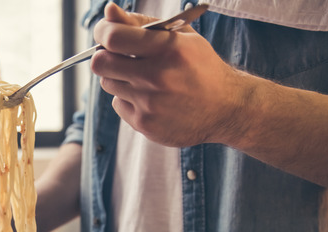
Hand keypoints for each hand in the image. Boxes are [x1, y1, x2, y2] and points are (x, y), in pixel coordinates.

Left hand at [91, 3, 251, 146]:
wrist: (226, 108)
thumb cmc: (201, 67)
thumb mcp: (180, 37)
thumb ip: (141, 23)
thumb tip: (108, 11)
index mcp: (168, 49)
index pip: (113, 38)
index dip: (102, 32)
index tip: (104, 32)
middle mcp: (157, 77)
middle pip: (101, 63)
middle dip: (104, 56)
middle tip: (117, 56)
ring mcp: (150, 103)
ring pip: (108, 84)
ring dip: (118, 78)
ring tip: (143, 78)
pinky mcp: (145, 124)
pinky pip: (118, 104)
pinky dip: (129, 99)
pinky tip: (151, 98)